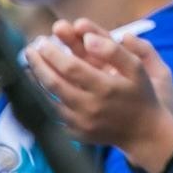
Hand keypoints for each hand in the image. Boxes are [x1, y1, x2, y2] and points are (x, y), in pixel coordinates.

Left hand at [24, 21, 172, 172]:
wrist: (144, 132)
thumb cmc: (141, 95)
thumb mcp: (137, 68)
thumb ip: (114, 51)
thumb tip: (88, 39)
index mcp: (105, 88)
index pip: (70, 67)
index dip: (52, 53)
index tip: (42, 40)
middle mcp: (90, 107)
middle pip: (54, 83)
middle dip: (38, 63)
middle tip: (29, 49)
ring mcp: (80, 123)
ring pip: (49, 100)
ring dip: (36, 80)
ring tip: (29, 65)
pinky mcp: (75, 134)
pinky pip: (53, 114)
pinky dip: (42, 98)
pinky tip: (38, 86)